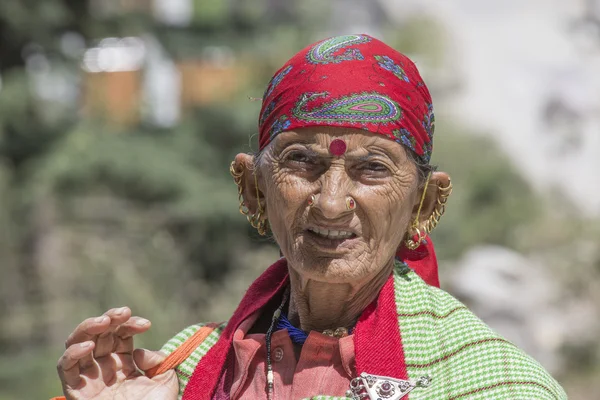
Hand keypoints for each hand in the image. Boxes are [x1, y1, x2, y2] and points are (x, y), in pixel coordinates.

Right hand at [57, 307, 177, 399]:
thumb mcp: (164, 382)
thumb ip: (156, 362)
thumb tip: (139, 352)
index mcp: (124, 364)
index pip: (121, 335)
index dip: (129, 324)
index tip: (145, 324)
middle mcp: (104, 368)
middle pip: (98, 335)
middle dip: (109, 319)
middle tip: (122, 313)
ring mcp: (89, 379)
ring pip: (78, 344)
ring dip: (88, 328)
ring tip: (105, 321)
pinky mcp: (75, 392)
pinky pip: (65, 368)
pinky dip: (72, 353)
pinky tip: (88, 346)